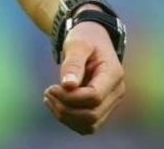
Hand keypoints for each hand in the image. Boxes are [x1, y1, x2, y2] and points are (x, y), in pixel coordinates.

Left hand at [43, 18, 126, 134]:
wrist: (92, 39)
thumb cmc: (85, 38)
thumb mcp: (77, 44)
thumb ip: (73, 63)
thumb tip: (68, 86)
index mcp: (113, 74)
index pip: (94, 97)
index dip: (70, 97)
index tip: (52, 86)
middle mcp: (116, 92)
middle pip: (91, 115)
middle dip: (65, 108)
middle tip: (48, 91)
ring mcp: (110, 103)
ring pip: (89, 125)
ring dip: (65, 116)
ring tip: (49, 97)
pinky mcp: (100, 109)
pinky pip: (86, 125)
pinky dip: (68, 119)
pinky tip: (55, 103)